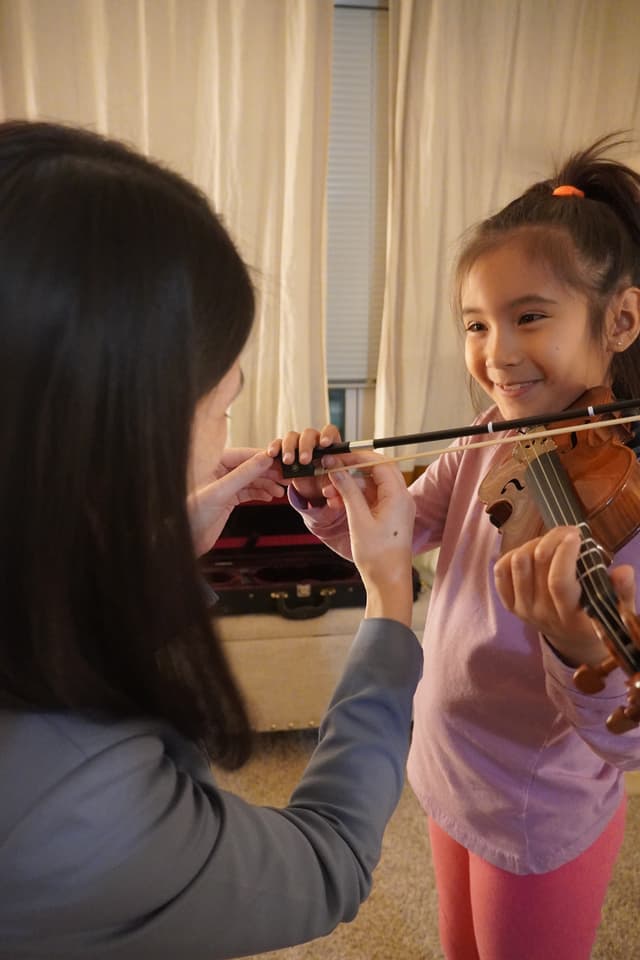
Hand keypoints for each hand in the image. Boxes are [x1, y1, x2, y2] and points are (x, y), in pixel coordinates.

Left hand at [188, 448, 283, 554]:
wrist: (186, 541)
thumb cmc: (191, 515)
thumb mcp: (220, 492)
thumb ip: (243, 474)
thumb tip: (263, 459)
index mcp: (211, 462)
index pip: (243, 454)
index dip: (263, 457)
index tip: (281, 460)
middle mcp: (217, 471)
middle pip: (249, 466)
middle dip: (268, 472)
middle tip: (285, 477)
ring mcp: (223, 485)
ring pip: (251, 479)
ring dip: (267, 484)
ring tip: (280, 490)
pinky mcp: (227, 498)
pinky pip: (248, 491)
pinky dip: (261, 493)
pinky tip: (270, 496)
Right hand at [267, 424, 342, 505]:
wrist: (316, 492)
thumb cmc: (329, 481)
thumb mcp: (338, 481)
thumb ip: (339, 478)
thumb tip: (332, 476)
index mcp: (330, 445)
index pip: (329, 431)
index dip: (327, 435)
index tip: (324, 443)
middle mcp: (313, 442)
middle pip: (309, 434)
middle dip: (306, 446)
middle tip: (304, 460)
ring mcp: (298, 446)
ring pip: (292, 437)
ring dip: (289, 448)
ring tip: (288, 462)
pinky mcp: (285, 452)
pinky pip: (278, 444)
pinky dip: (275, 447)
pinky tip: (273, 454)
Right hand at [329, 455, 415, 625]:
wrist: (388, 581)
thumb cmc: (377, 556)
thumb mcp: (358, 519)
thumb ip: (348, 491)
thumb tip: (337, 469)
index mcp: (398, 496)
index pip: (378, 463)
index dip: (356, 457)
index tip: (336, 457)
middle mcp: (400, 497)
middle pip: (376, 470)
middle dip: (352, 469)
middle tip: (331, 470)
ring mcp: (396, 506)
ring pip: (371, 484)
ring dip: (350, 484)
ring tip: (329, 492)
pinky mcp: (389, 515)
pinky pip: (371, 497)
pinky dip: (355, 496)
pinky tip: (337, 502)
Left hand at [494, 526, 636, 666]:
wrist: (572, 641)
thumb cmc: (596, 618)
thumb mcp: (617, 609)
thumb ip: (622, 591)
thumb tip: (624, 571)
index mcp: (570, 616)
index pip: (559, 582)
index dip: (565, 554)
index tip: (576, 535)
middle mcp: (542, 613)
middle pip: (537, 565)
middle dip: (553, 539)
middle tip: (568, 532)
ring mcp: (522, 609)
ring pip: (518, 563)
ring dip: (535, 544)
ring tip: (552, 542)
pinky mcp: (509, 604)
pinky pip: (501, 570)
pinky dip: (513, 554)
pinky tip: (533, 552)